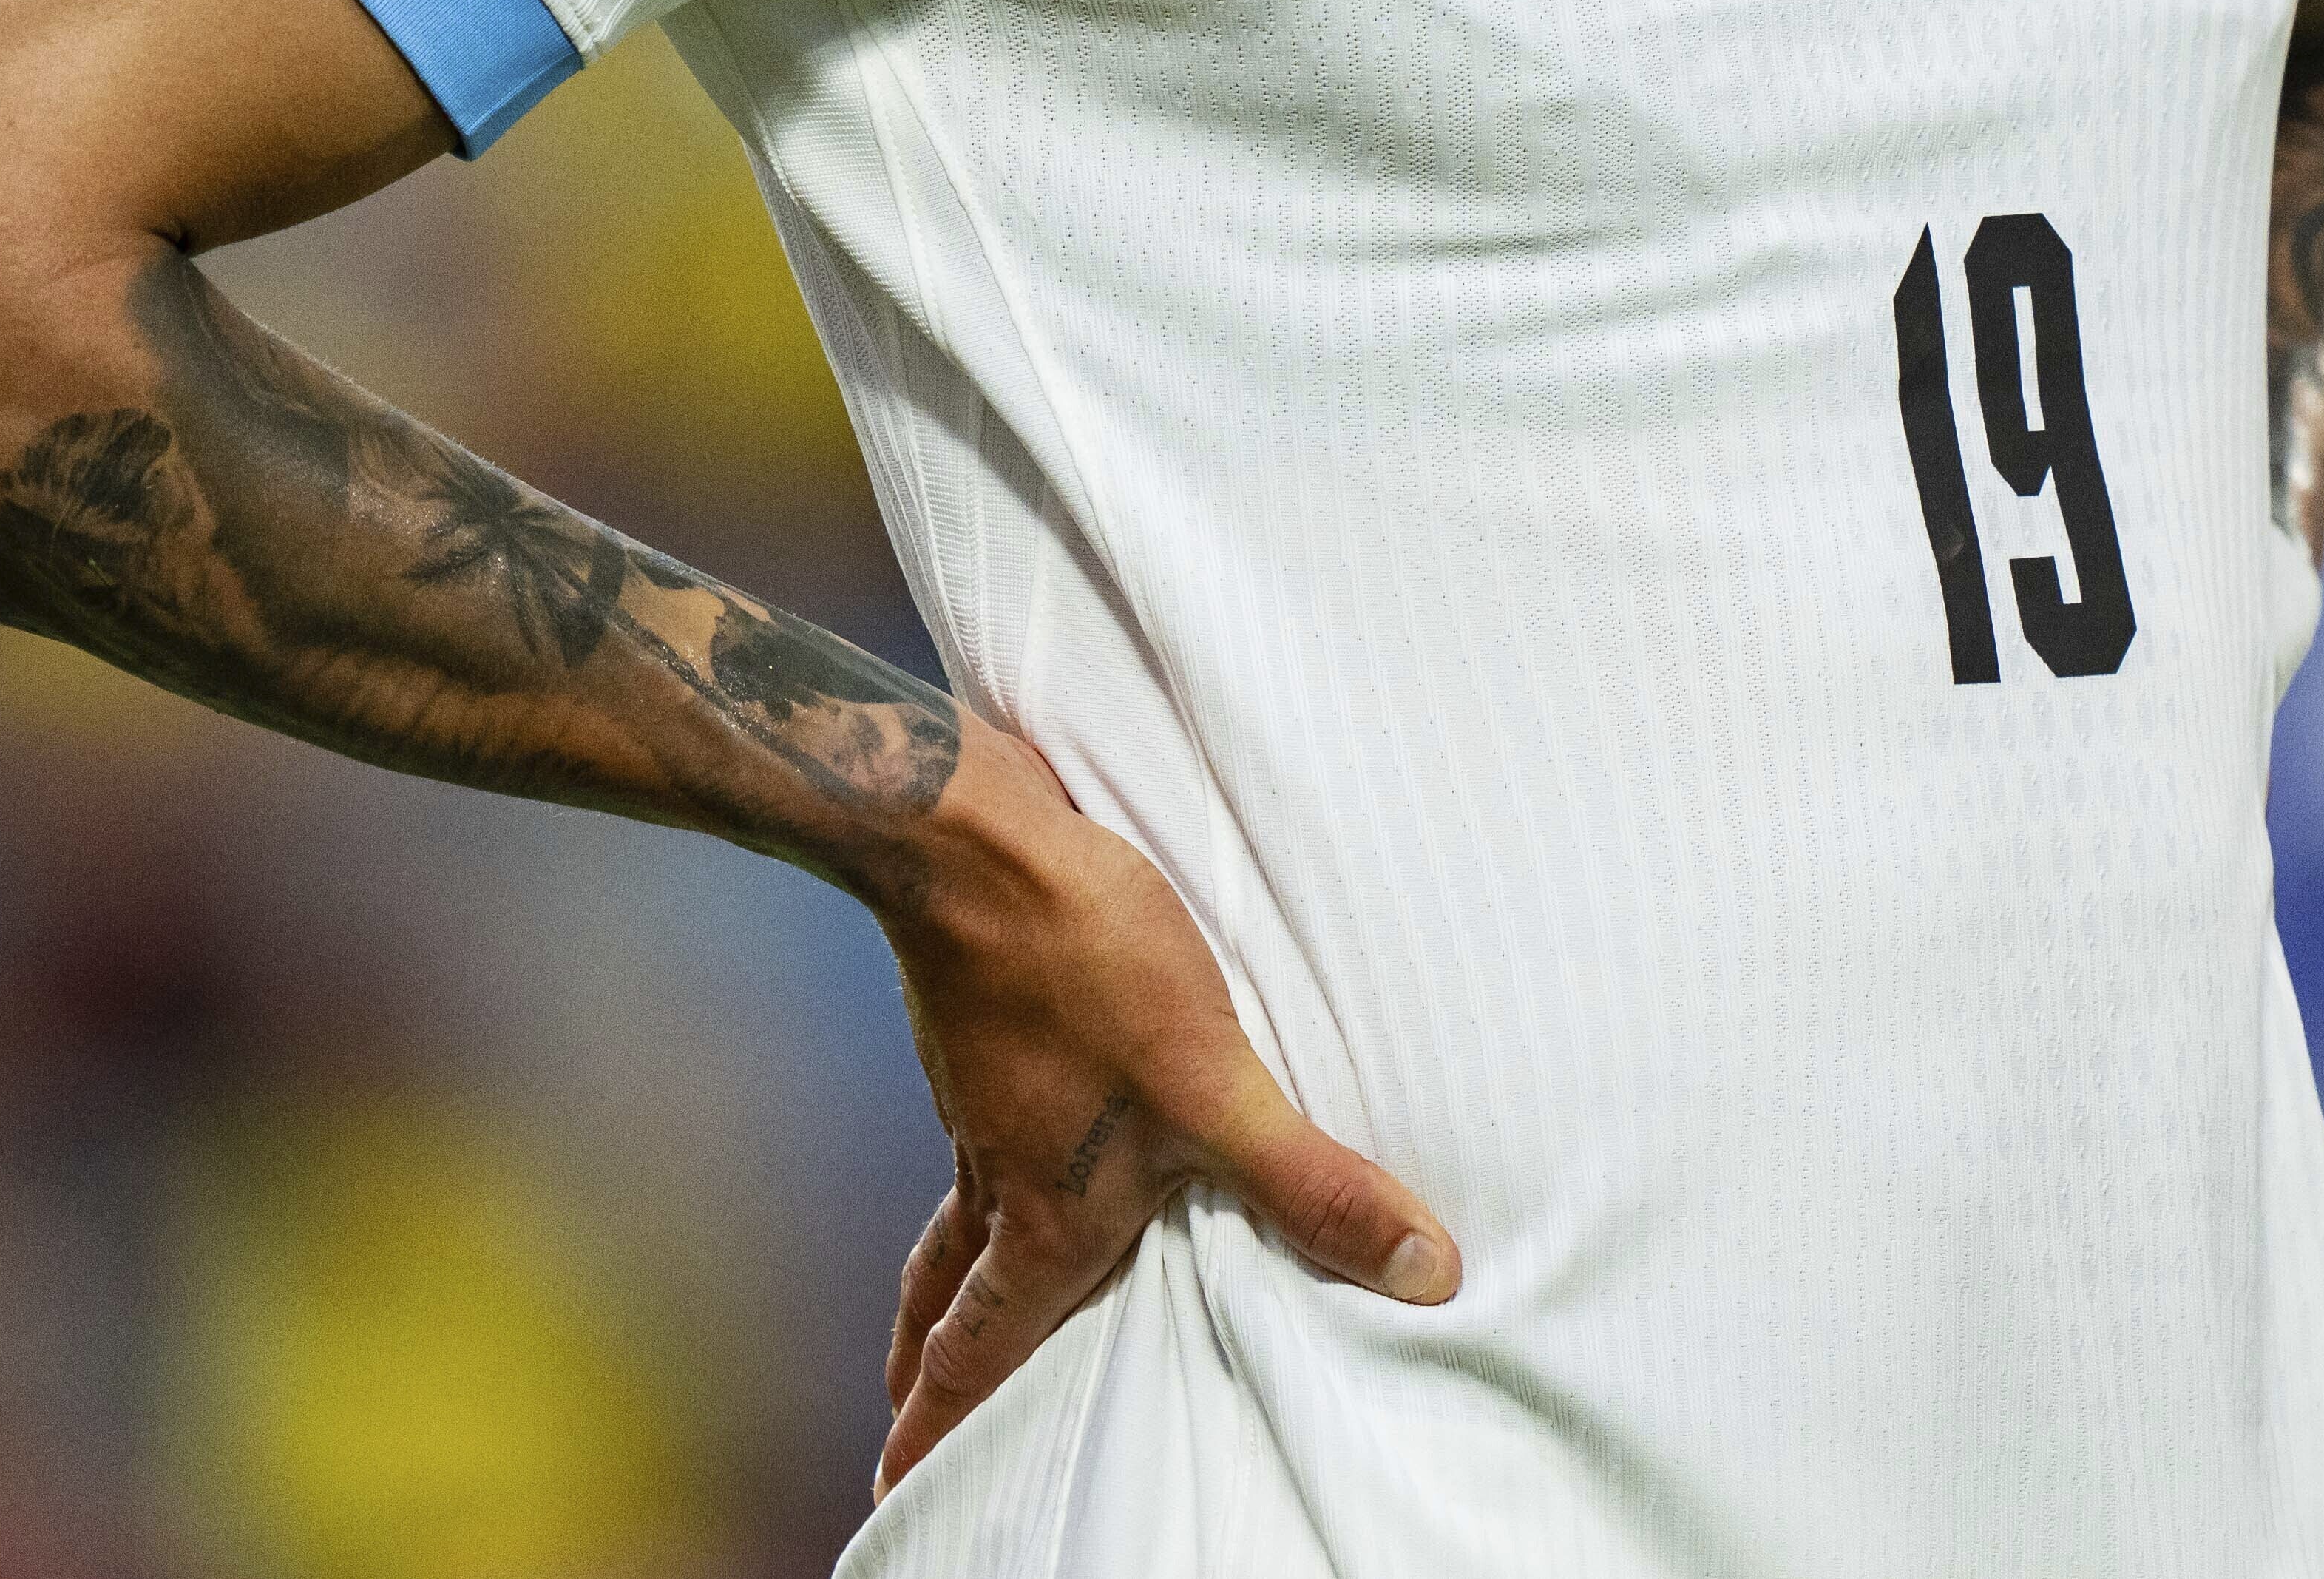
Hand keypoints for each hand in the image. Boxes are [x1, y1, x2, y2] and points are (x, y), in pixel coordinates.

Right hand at [868, 721, 1457, 1490]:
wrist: (972, 839)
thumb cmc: (1081, 964)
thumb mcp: (1217, 1084)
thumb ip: (1315, 1184)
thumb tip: (1426, 1272)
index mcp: (1044, 1216)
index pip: (982, 1351)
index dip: (942, 1426)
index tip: (897, 1486)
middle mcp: (1001, 1170)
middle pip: (948, 1297)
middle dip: (928, 1367)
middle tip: (900, 1416)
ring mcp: (983, 1096)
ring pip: (959, 1213)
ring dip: (948, 1273)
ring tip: (946, 1297)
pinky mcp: (986, 1025)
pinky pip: (980, 1125)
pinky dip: (983, 1164)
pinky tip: (1016, 1129)